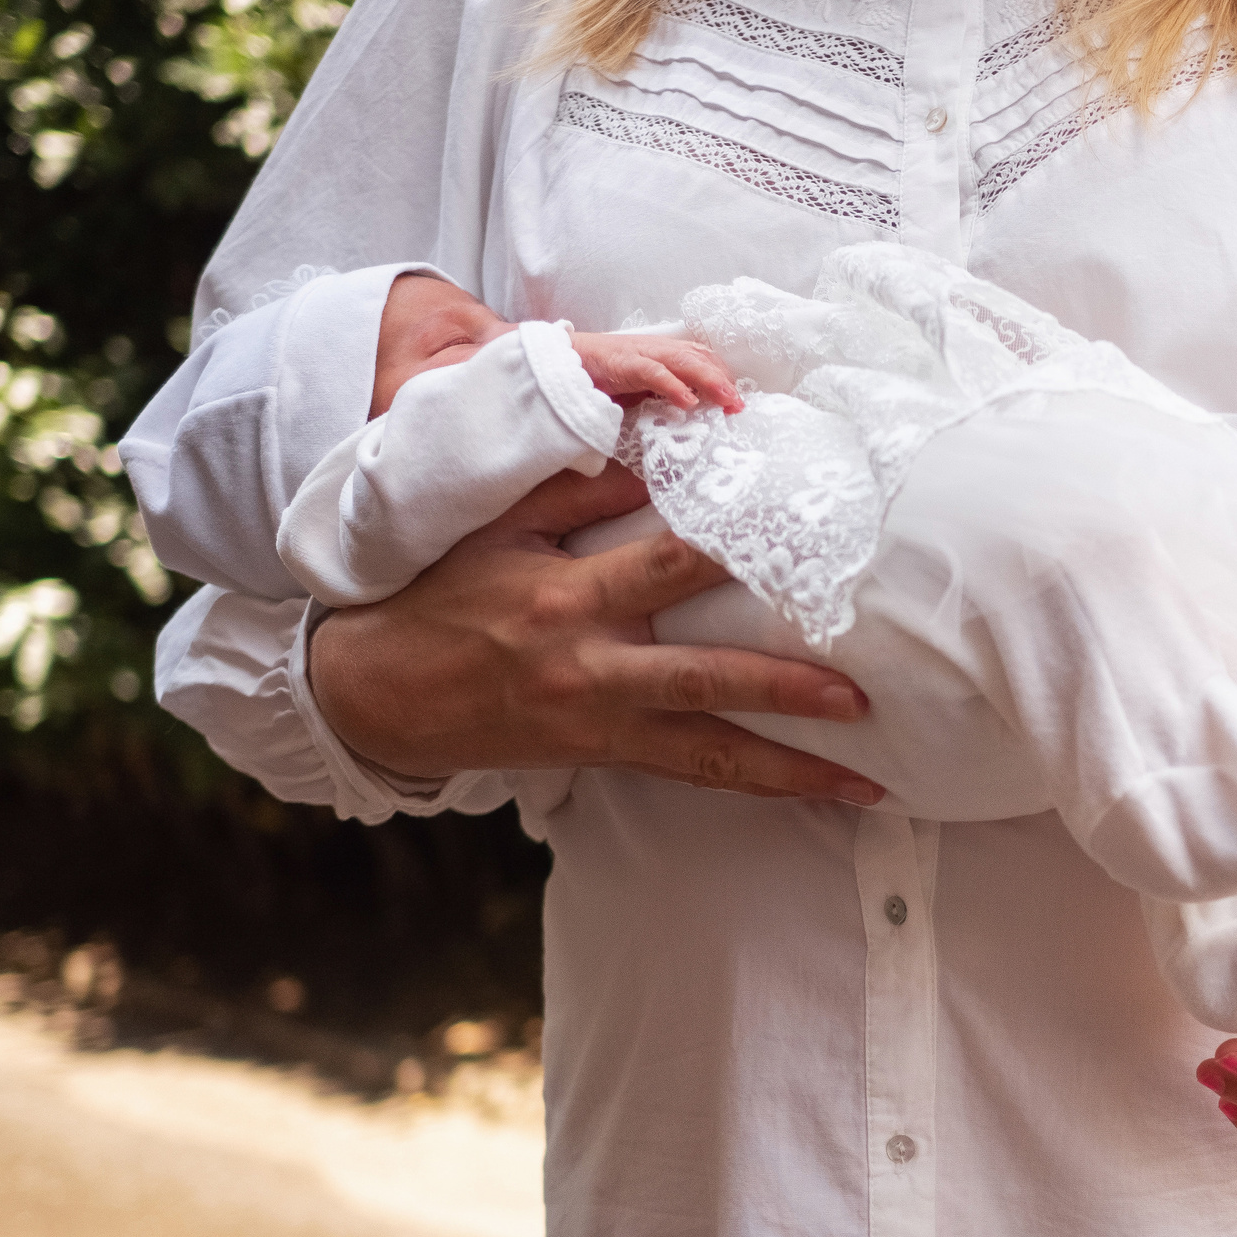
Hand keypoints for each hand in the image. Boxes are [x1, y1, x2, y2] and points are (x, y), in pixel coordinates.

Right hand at [310, 465, 883, 800]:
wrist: (371, 696)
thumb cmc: (436, 597)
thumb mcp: (492, 529)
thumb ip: (575, 490)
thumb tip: (656, 446)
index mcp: (566, 599)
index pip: (667, 567)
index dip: (735, 552)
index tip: (803, 537)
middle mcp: (590, 667)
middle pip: (703, 679)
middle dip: (783, 690)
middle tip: (858, 695)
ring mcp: (598, 722)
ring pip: (707, 754)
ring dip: (789, 767)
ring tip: (865, 778)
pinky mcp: (601, 756)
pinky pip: (689, 775)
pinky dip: (753, 784)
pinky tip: (815, 790)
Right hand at [572, 331, 743, 412]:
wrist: (565, 358)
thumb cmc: (604, 373)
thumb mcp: (642, 386)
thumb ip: (664, 394)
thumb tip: (690, 412)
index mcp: (665, 353)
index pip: (703, 359)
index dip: (723, 377)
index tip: (738, 401)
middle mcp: (659, 349)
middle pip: (700, 359)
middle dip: (724, 382)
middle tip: (740, 406)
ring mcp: (643, 354)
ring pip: (684, 362)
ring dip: (709, 382)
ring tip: (726, 401)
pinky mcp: (624, 364)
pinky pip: (653, 373)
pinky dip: (673, 385)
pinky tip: (687, 401)